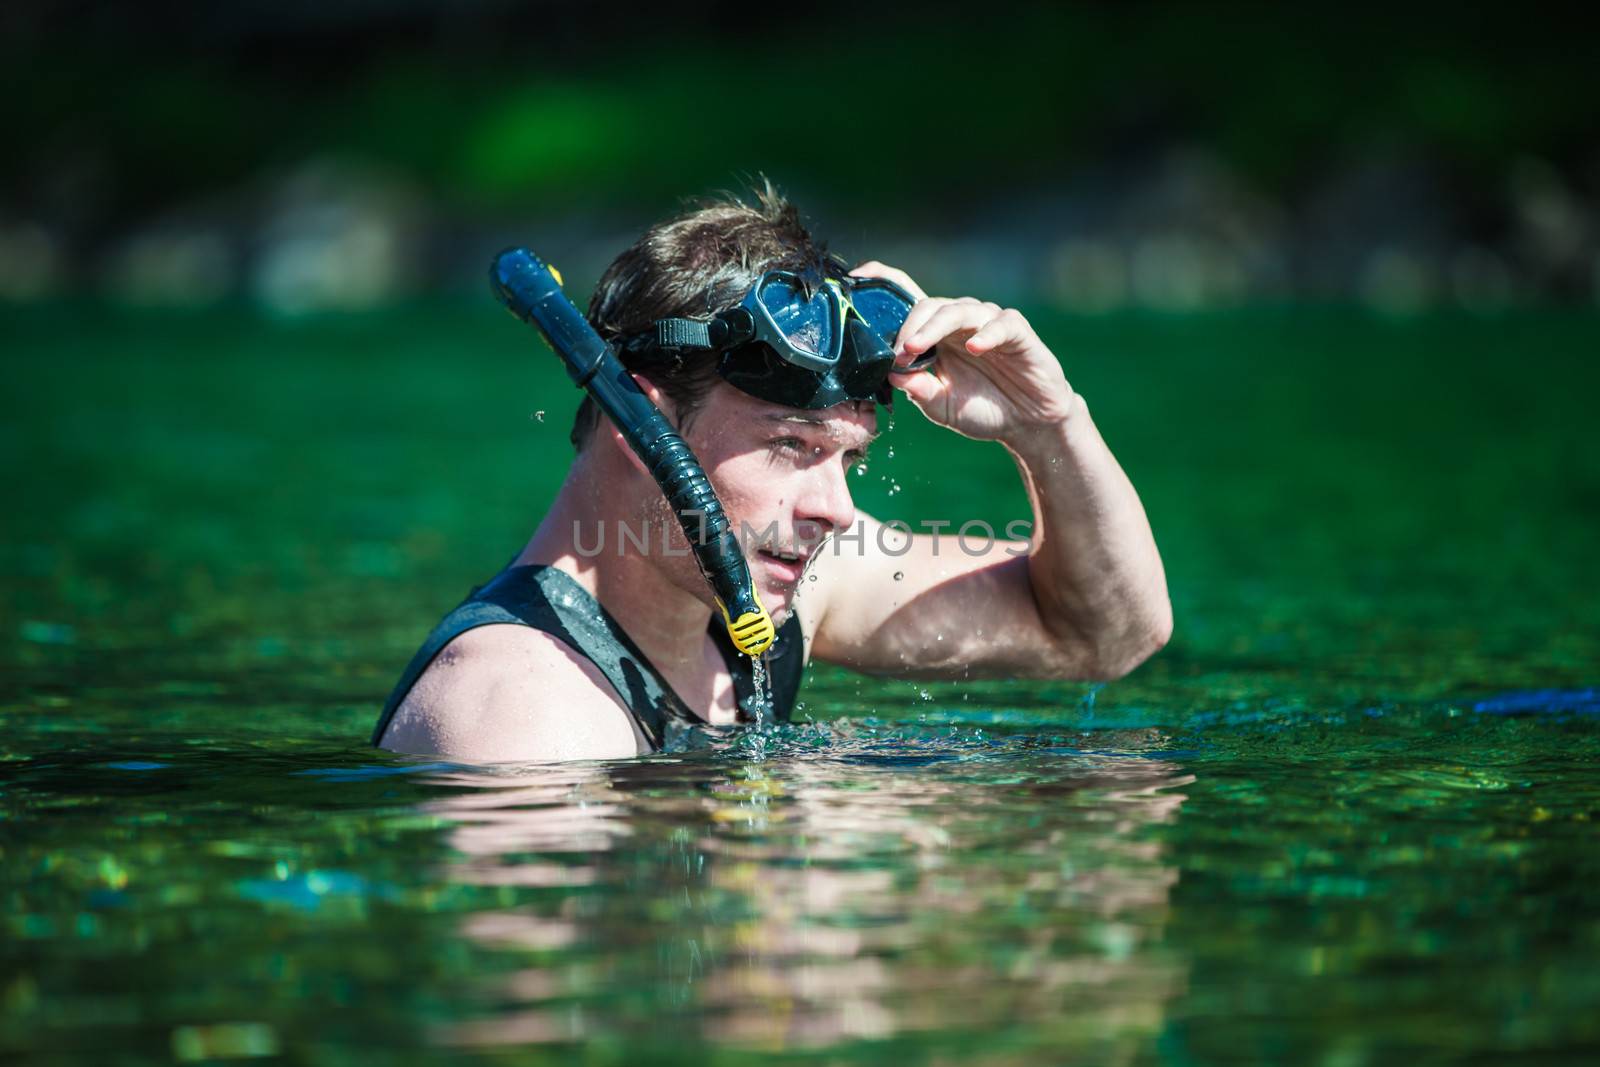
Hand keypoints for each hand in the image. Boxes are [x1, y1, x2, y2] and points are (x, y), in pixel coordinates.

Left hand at [850, 261, 1077, 442]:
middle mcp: (958, 323)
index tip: (856, 278)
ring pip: (958, 310)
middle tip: (898, 352)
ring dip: (933, 328)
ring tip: (916, 349)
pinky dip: (985, 334)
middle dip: (908, 327)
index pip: (907, 299)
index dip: (882, 280)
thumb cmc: (981, 409)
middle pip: (927, 305)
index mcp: (934, 335)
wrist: (1027, 424)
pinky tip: (974, 348)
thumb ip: (918, 391)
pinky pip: (1000, 324)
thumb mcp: (940, 406)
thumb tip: (891, 372)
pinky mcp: (1016, 332)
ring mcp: (988, 324)